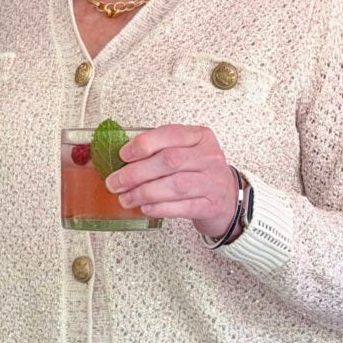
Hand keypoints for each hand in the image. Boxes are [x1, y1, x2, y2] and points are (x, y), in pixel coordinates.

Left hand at [106, 124, 239, 238]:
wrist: (227, 199)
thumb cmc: (198, 172)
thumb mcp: (185, 152)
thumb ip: (160, 150)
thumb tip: (122, 159)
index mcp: (200, 137)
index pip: (171, 134)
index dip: (144, 144)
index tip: (123, 155)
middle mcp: (209, 157)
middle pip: (169, 161)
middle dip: (136, 173)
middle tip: (115, 182)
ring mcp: (213, 182)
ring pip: (175, 185)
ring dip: (144, 193)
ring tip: (125, 198)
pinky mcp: (211, 205)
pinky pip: (182, 207)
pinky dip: (159, 208)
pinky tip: (145, 208)